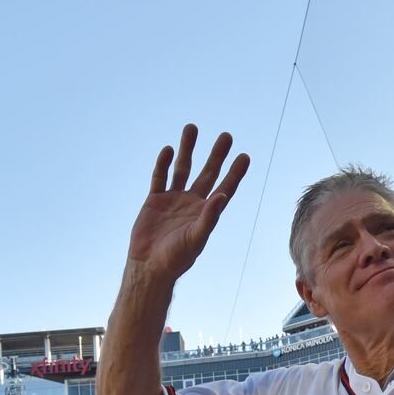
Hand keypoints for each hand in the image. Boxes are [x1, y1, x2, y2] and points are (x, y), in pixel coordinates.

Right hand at [126, 125, 249, 282]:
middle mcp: (192, 203)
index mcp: (206, 213)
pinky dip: (162, 164)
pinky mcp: (154, 201)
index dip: (235, 173)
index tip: (244, 156)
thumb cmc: (176, 258)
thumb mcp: (196, 238)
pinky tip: (168, 149)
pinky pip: (160, 177)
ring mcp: (173, 200)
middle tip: (226, 136)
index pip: (225, 188)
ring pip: (182, 169)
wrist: (149, 267)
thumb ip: (209, 217)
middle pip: (207, 173)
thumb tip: (222, 195)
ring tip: (192, 128)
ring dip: (187, 149)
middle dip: (216, 155)